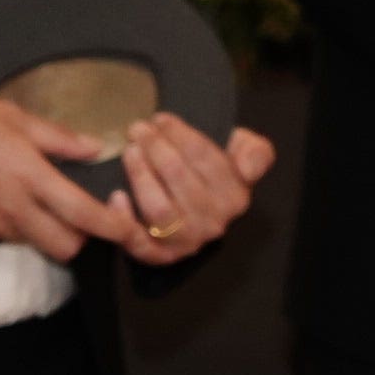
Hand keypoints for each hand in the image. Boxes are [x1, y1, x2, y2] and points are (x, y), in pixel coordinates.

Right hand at [0, 88, 142, 264]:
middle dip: (79, 238)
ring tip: (28, 195)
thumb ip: (58, 138)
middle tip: (78, 214)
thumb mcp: (11, 115)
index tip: (131, 229)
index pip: (84, 215)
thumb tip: (95, 148)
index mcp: (28, 174)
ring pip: (31, 242)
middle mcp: (10, 207)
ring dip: (41, 228)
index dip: (115, 228)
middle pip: (64, 246)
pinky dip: (7, 223)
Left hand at [112, 115, 278, 265]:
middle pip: (180, 179)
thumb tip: (247, 169)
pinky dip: (125, 219)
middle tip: (138, 129)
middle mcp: (213, 223)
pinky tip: (117, 195)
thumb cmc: (214, 174)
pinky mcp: (159, 256)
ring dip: (140, 175)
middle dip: (156, 148)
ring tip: (130, 151)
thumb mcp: (245, 154)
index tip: (161, 119)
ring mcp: (186, 242)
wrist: (199, 209)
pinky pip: (139, 243)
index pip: (208, 160)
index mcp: (236, 197)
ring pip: (158, 208)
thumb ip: (256, 153)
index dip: (181, 135)